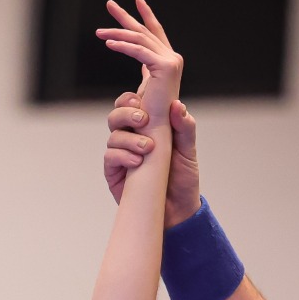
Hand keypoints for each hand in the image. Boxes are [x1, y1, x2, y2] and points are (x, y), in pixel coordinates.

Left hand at [96, 0, 182, 117]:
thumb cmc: (147, 115)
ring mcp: (171, 61)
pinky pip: (139, 51)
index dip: (144, 16)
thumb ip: (144, 68)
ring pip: (139, 40)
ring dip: (117, 33)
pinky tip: (108, 44)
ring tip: (99, 32)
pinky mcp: (165, 67)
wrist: (154, 131)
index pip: (154, 33)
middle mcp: (172, 58)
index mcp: (167, 61)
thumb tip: (139, 57)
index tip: (135, 2)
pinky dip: (123, 46)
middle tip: (109, 4)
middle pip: (144, 31)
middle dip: (126, 17)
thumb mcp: (145, 85)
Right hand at [104, 93, 199, 226]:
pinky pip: (110, 155)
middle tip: (142, 119)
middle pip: (119, 110)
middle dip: (127, 110)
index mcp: (152, 124)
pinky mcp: (114, 170)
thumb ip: (184, 126)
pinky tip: (138, 162)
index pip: (138, 99)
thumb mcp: (188, 149)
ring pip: (113, 131)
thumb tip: (177, 105)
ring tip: (147, 148)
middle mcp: (134, 134)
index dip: (135, 90)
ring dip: (129, 137)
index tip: (140, 89)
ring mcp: (122, 151)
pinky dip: (123, 156)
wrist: (175, 210)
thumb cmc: (182, 177)